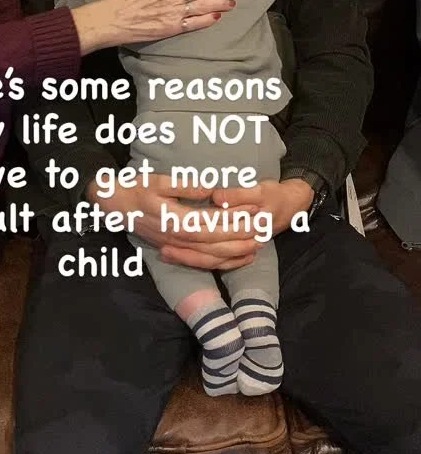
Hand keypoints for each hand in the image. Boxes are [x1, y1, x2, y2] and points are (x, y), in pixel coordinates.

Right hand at [87, 174, 257, 271]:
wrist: (114, 205)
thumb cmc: (137, 189)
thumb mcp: (159, 181)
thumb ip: (186, 187)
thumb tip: (211, 190)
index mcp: (177, 219)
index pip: (213, 221)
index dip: (236, 217)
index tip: (255, 210)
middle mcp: (178, 237)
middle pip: (216, 242)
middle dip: (242, 236)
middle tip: (264, 229)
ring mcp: (176, 246)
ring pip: (211, 256)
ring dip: (236, 252)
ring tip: (258, 246)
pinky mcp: (175, 250)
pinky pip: (202, 262)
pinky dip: (222, 262)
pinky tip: (238, 258)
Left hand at [159, 180, 314, 270]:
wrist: (292, 205)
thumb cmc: (272, 194)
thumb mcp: (259, 190)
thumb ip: (237, 195)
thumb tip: (215, 197)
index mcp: (250, 226)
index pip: (217, 233)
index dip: (193, 232)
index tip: (172, 226)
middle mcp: (242, 243)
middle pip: (211, 253)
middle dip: (186, 251)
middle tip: (161, 246)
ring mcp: (241, 249)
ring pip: (212, 260)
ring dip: (188, 258)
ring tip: (165, 253)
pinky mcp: (238, 250)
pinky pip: (218, 263)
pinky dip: (200, 262)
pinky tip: (182, 257)